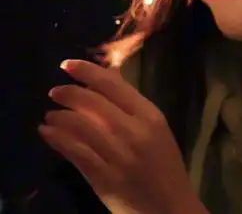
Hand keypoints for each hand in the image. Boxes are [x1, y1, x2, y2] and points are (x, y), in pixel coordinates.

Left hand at [38, 59, 201, 213]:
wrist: (170, 210)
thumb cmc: (164, 166)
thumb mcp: (156, 129)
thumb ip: (131, 105)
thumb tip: (106, 76)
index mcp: (150, 115)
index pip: (113, 84)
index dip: (86, 72)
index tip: (67, 65)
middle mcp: (134, 132)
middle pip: (94, 103)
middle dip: (69, 93)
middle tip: (54, 92)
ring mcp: (118, 156)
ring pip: (81, 126)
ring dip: (59, 117)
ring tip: (49, 115)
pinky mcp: (105, 179)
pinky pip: (76, 152)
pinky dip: (58, 139)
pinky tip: (47, 133)